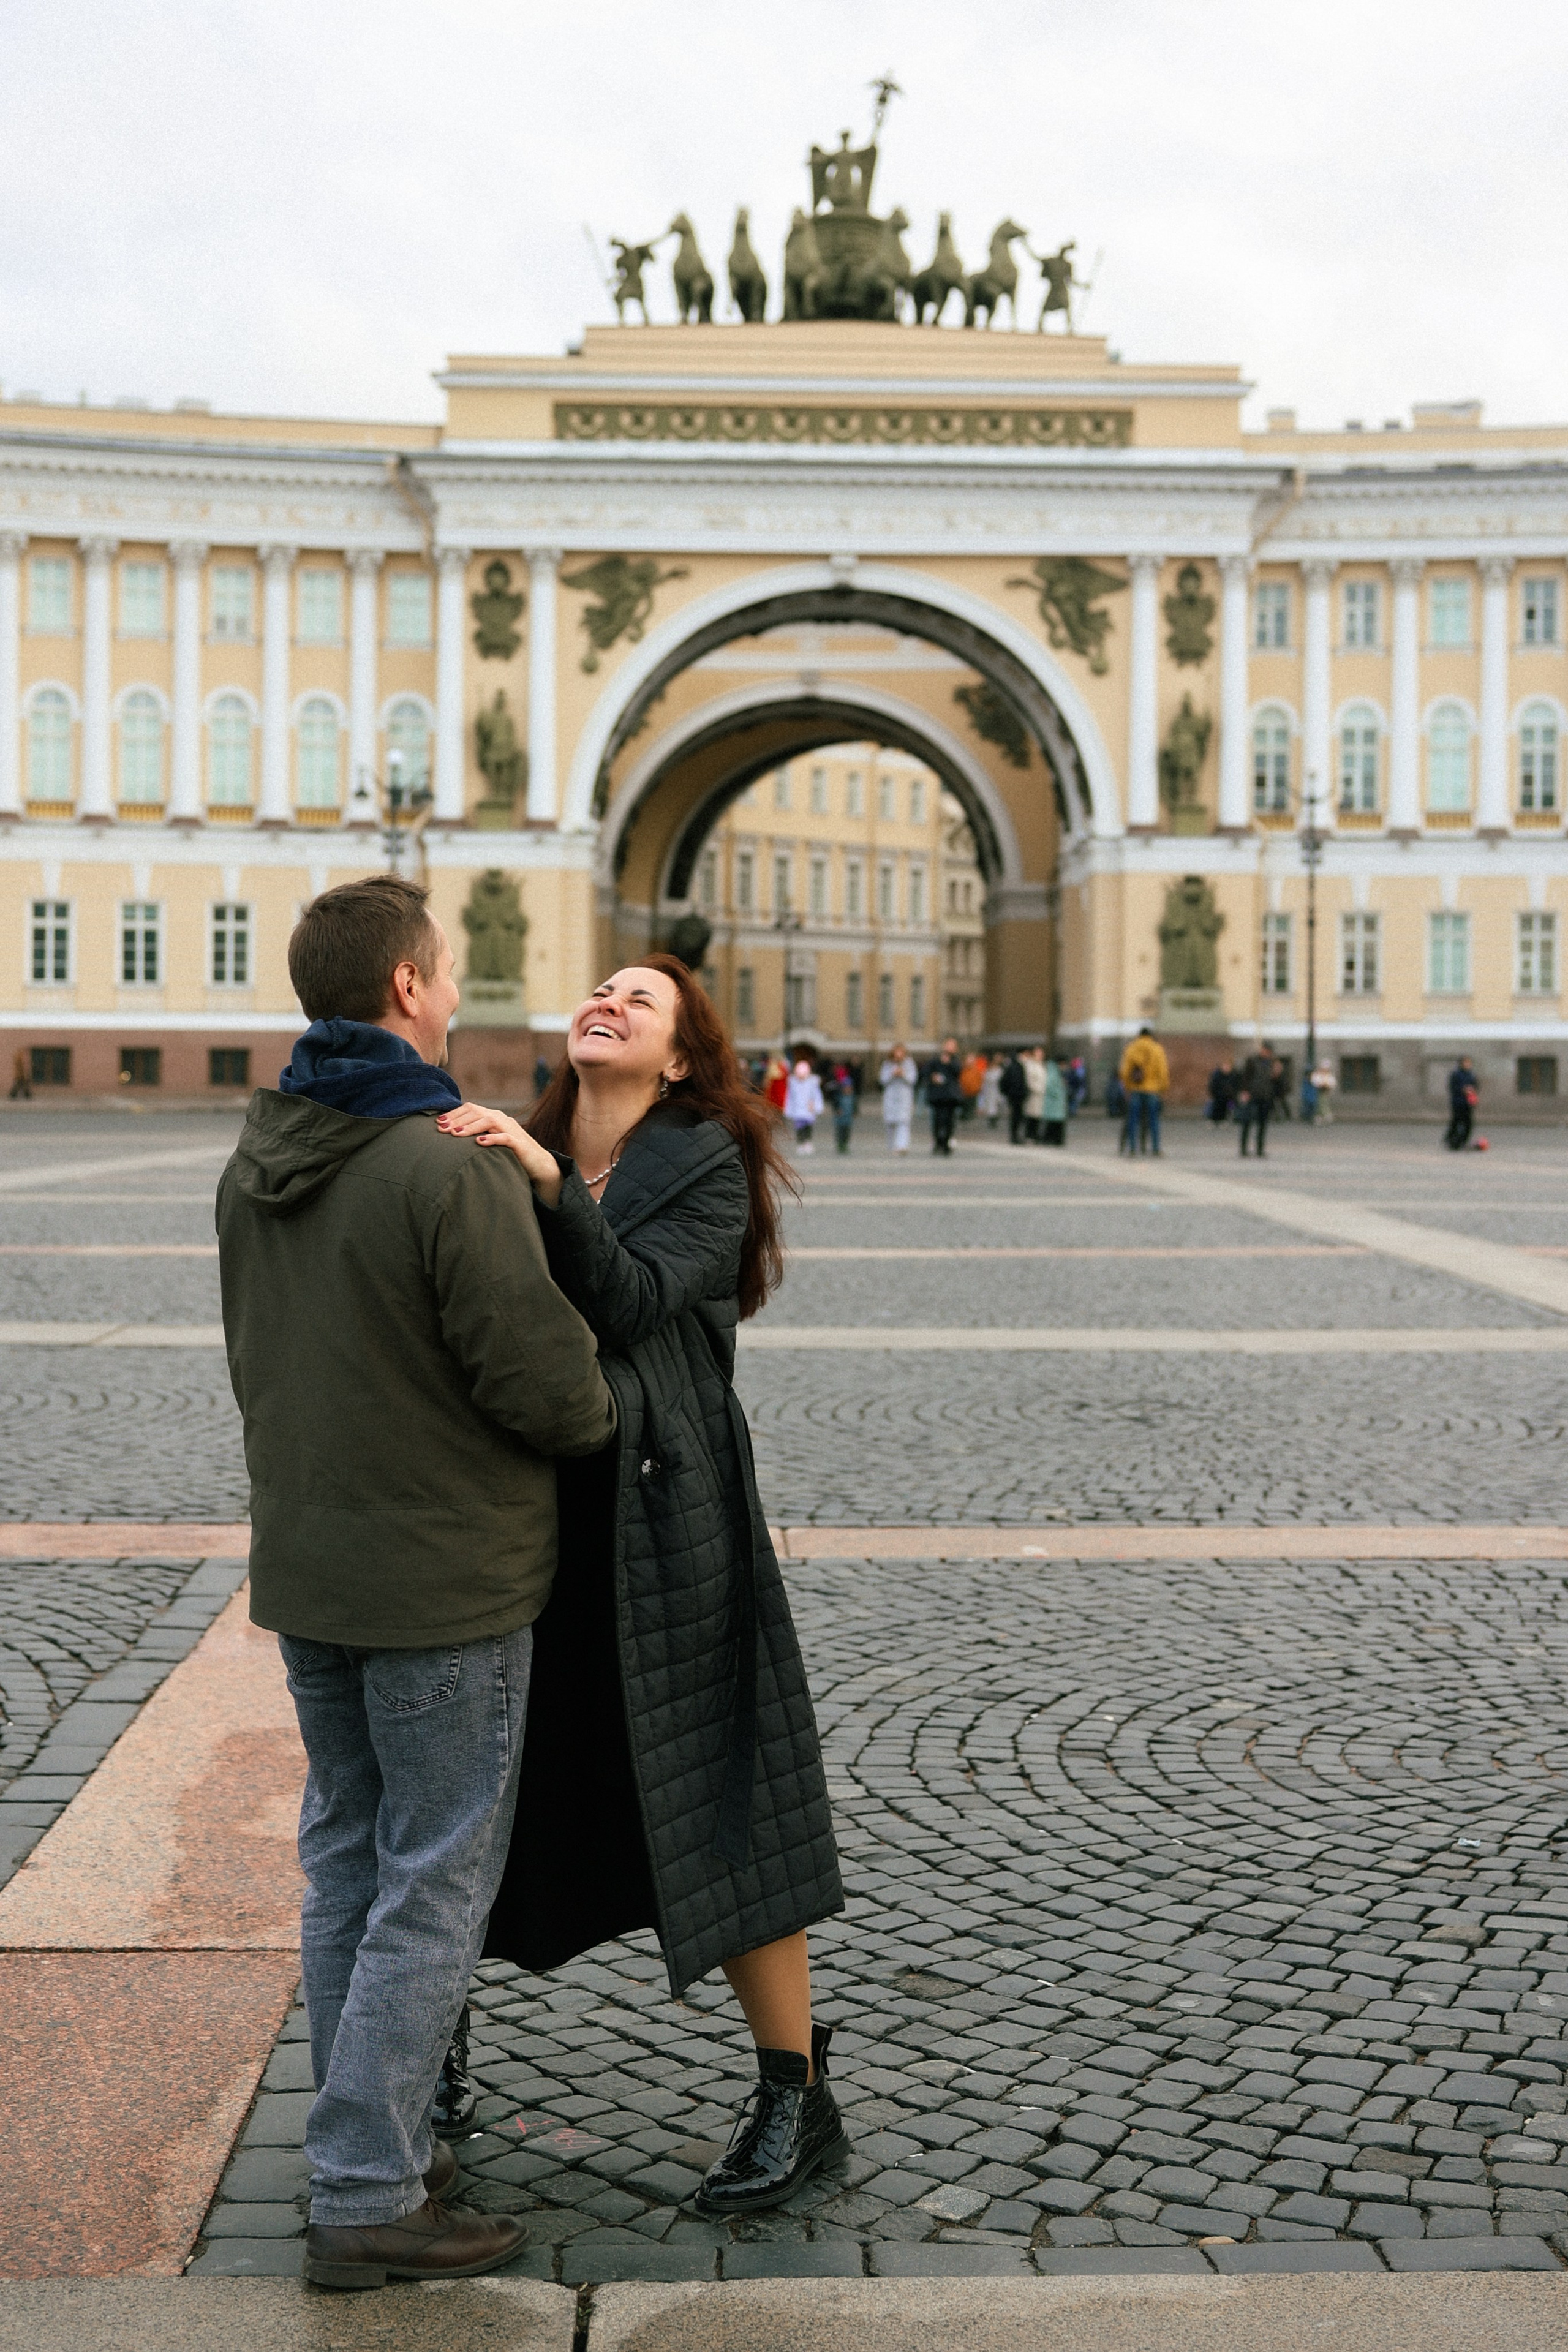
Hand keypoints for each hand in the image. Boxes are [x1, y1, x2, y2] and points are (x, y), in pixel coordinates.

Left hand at [437, 1101, 562, 1205]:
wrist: (538, 1164)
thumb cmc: (510, 1154)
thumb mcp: (490, 1142)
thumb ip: (475, 1136)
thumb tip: (450, 1137)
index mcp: (494, 1117)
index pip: (471, 1109)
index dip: (454, 1114)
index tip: (438, 1122)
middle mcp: (502, 1119)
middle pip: (477, 1112)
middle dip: (458, 1119)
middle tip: (441, 1128)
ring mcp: (511, 1130)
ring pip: (489, 1121)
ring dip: (470, 1127)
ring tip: (455, 1134)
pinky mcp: (519, 1144)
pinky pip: (505, 1138)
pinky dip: (492, 1138)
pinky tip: (479, 1142)